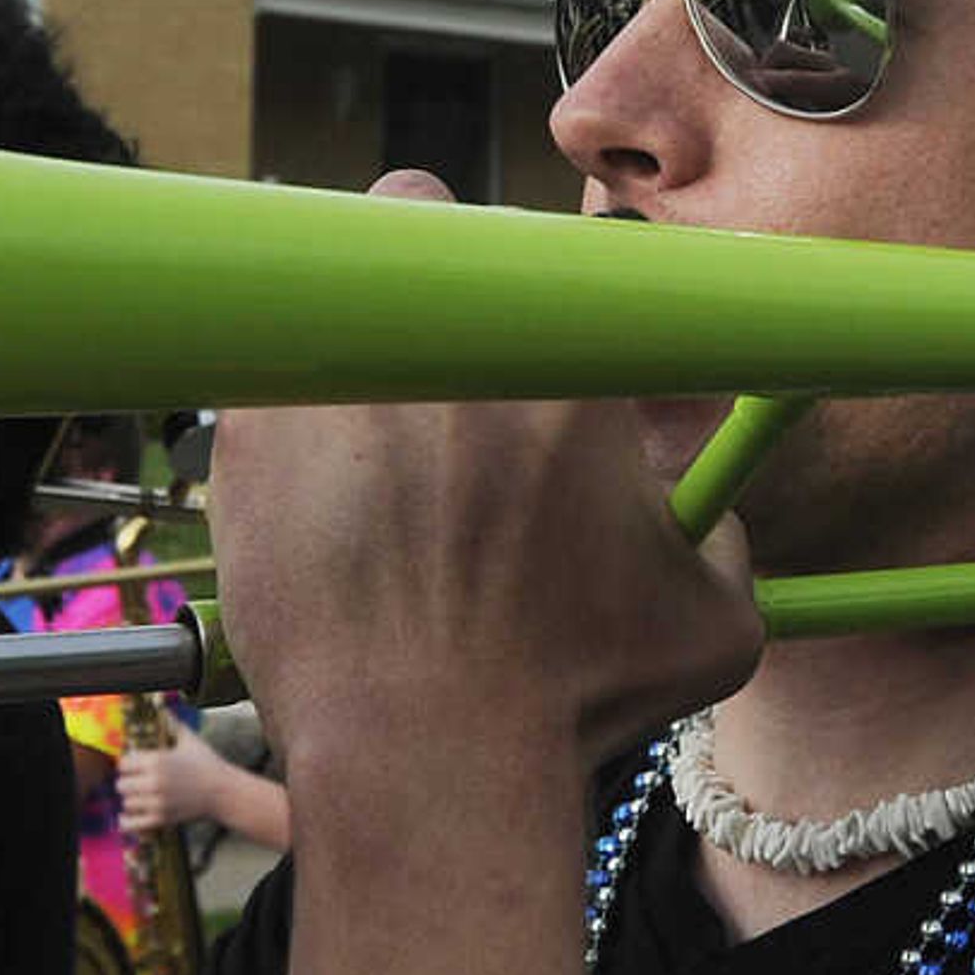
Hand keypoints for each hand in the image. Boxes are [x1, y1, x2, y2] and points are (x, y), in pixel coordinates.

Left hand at [118, 735, 232, 833]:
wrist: (224, 792)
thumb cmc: (207, 764)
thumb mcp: (189, 740)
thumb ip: (173, 724)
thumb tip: (164, 707)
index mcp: (157, 760)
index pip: (123, 763)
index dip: (129, 765)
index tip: (135, 767)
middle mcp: (154, 781)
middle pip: (121, 784)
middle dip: (128, 783)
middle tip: (138, 784)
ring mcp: (158, 802)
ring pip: (126, 802)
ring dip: (132, 800)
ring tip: (142, 798)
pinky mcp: (162, 819)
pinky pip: (131, 823)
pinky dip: (127, 821)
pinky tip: (129, 817)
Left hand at [207, 171, 760, 794]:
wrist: (427, 760)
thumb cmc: (568, 700)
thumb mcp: (712, 625)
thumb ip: (726, 540)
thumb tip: (708, 508)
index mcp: (570, 363)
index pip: (549, 246)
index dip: (526, 277)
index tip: (515, 325)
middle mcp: (450, 343)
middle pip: (411, 214)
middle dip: (416, 262)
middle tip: (420, 347)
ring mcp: (336, 376)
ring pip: (320, 286)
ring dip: (339, 333)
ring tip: (358, 429)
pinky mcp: (249, 432)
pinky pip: (257, 381)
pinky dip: (279, 419)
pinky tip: (310, 497)